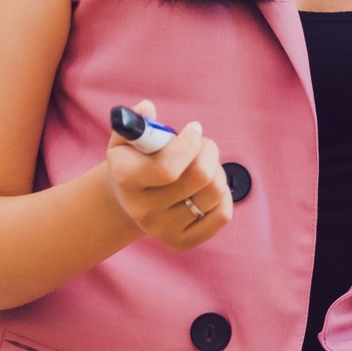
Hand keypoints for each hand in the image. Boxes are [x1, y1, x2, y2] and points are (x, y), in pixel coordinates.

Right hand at [104, 99, 232, 250]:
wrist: (129, 200)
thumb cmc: (135, 160)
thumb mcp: (127, 139)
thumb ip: (136, 121)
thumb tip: (146, 108)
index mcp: (127, 181)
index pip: (167, 168)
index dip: (190, 143)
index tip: (194, 129)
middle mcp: (143, 211)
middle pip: (200, 177)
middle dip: (208, 150)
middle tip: (202, 145)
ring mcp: (162, 230)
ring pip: (215, 192)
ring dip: (217, 170)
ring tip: (203, 165)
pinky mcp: (182, 242)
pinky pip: (223, 214)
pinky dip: (224, 195)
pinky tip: (207, 188)